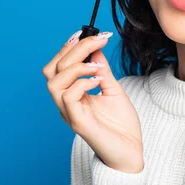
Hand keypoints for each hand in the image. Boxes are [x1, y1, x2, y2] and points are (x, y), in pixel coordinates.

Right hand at [42, 31, 143, 173]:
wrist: (131, 152)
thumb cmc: (121, 125)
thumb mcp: (112, 88)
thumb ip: (100, 69)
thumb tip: (94, 47)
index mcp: (71, 94)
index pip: (58, 66)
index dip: (68, 47)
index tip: (86, 32)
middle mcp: (65, 103)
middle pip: (52, 69)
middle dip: (73, 49)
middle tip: (96, 39)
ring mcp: (70, 113)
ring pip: (54, 82)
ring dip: (76, 66)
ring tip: (97, 65)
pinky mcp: (79, 123)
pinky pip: (69, 98)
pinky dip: (82, 83)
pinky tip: (98, 80)